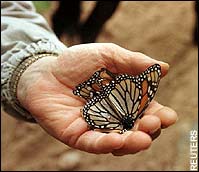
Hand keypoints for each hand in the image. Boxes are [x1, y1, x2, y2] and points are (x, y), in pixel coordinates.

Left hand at [17, 43, 177, 154]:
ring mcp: (97, 127)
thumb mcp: (107, 55)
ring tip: (142, 138)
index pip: (147, 111)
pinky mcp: (78, 135)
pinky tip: (117, 140)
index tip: (168, 116)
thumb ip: (133, 62)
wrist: (45, 71)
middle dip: (148, 130)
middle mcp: (114, 116)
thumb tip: (164, 68)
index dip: (160, 115)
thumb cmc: (77, 62)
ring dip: (132, 142)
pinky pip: (94, 143)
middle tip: (153, 124)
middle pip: (136, 129)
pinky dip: (106, 144)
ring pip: (119, 141)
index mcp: (124, 99)